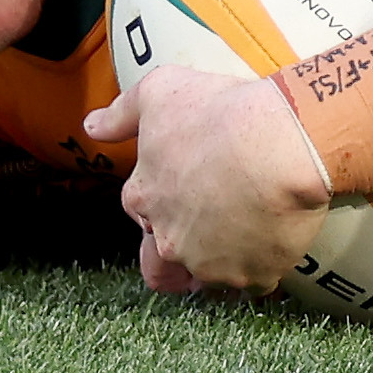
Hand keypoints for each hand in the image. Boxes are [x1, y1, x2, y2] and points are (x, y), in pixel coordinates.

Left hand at [82, 68, 331, 295]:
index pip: (139, 212)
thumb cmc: (220, 114)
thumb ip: (122, 113)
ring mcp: (211, 264)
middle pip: (162, 264)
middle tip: (206, 229)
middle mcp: (169, 241)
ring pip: (209, 276)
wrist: (280, 145)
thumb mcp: (159, 92)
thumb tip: (93, 126)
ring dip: (221, 259)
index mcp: (144, 198)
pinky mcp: (253, 276)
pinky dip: (262, 263)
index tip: (184, 184)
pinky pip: (255, 280)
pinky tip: (274, 236)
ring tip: (246, 230)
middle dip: (176, 254)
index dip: (161, 197)